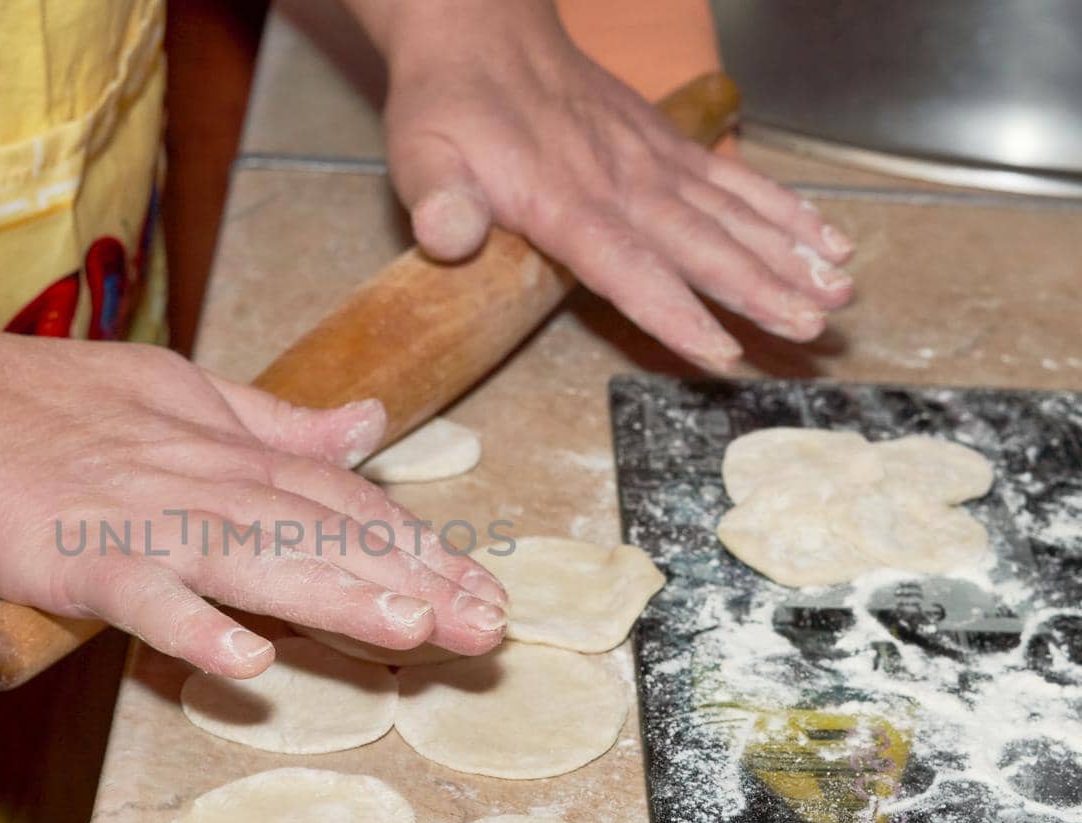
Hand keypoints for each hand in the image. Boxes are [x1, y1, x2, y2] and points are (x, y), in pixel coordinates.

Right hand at [0, 333, 509, 676]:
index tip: (481, 587)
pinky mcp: (79, 556)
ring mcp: (142, 520)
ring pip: (256, 558)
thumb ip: (275, 421)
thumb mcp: (179, 393)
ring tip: (412, 632)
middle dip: (413, 580)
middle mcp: (201, 481)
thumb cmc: (47, 402)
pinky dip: (193, 628)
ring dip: (335, 594)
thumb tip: (368, 423)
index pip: (343, 499)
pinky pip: (144, 598)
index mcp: (227, 449)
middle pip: (322, 532)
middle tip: (489, 628)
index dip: (418, 544)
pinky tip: (245, 666)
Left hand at [372, 0, 854, 368]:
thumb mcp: (420, 152)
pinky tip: (823, 236)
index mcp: (563, 199)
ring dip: (788, 252)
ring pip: (731, 212)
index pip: (628, 266)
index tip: (723, 352)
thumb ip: (436, 198)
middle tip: (816, 326)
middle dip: (762, 288)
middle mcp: (621, 181)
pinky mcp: (665, 145)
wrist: (480, 30)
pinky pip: (733, 178)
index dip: (676, 312)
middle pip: (701, 244)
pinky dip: (781, 207)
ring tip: (840, 288)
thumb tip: (448, 233)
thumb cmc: (449, 104)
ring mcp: (651, 160)